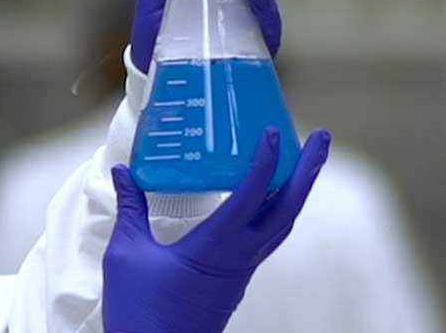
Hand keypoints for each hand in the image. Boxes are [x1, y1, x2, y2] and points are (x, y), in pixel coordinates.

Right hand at [102, 127, 328, 332]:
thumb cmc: (140, 312)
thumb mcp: (127, 255)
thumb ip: (130, 209)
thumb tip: (123, 173)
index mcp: (216, 247)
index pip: (251, 195)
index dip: (265, 160)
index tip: (274, 132)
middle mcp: (239, 258)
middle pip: (287, 208)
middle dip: (307, 170)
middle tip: (321, 137)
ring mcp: (242, 272)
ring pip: (282, 225)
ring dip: (297, 190)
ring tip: (305, 161)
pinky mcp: (236, 282)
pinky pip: (267, 239)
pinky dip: (277, 211)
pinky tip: (268, 200)